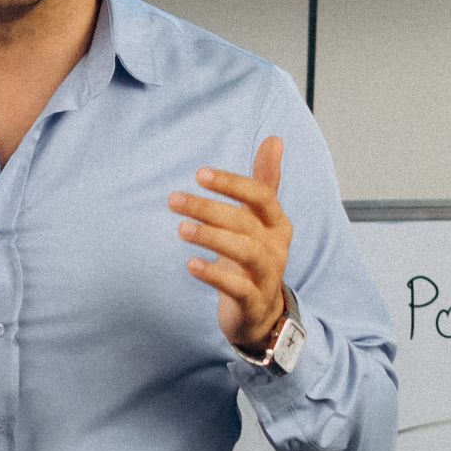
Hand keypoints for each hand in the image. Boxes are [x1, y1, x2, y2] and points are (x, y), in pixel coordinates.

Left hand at [170, 137, 294, 356]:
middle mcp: (277, 247)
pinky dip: (214, 275)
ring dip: (211, 238)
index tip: (199, 174)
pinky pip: (237, 287)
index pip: (261, 195)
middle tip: (173, 199)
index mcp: (277, 223)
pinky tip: (191, 265)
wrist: (261, 312)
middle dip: (208, 209)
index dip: (231, 183)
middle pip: (244, 222)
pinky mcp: (253, 301)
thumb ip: (265, 181)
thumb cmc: (254, 257)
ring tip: (181, 229)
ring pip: (244, 252)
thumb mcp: (260, 219)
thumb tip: (274, 139)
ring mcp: (267, 275)